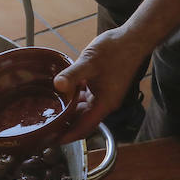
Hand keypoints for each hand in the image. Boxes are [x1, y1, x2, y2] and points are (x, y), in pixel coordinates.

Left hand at [54, 28, 150, 142]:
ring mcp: (105, 94)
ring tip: (50, 111)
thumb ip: (73, 75)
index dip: (69, 135)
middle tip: (47, 125)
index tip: (53, 140)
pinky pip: (87, 96)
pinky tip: (63, 91)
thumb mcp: (90, 62)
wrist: (133, 38)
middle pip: (84, 120)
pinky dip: (75, 97)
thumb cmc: (115, 51)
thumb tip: (57, 86)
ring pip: (84, 108)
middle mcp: (106, 102)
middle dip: (67, 124)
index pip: (85, 127)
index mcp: (105, 103)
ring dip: (70, 110)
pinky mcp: (103, 85)